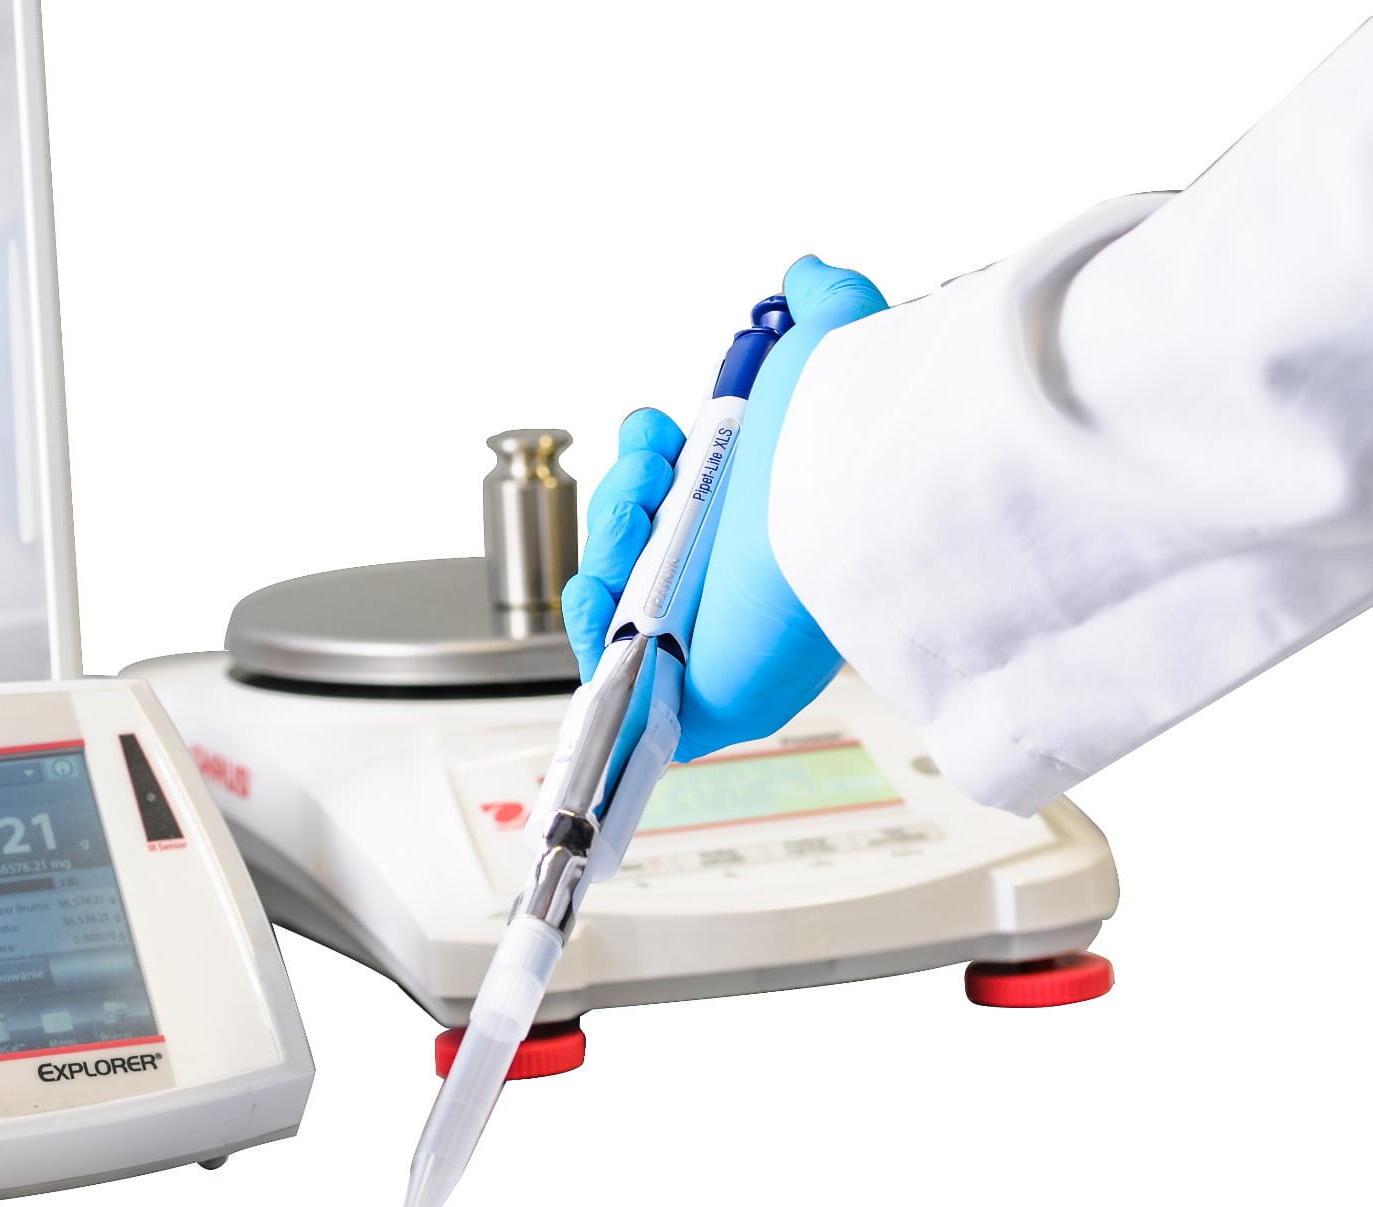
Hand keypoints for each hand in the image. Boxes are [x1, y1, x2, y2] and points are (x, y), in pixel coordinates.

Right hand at [562, 256, 888, 759]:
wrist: (853, 519)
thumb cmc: (851, 451)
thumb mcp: (835, 349)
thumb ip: (824, 301)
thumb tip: (806, 270)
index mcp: (760, 532)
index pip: (679, 512)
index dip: (649, 468)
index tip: (662, 430)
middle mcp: (735, 593)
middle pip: (637, 550)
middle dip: (625, 490)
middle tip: (654, 460)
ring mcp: (707, 648)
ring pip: (615, 595)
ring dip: (609, 535)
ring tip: (644, 503)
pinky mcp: (684, 698)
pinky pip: (607, 671)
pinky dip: (590, 622)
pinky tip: (609, 585)